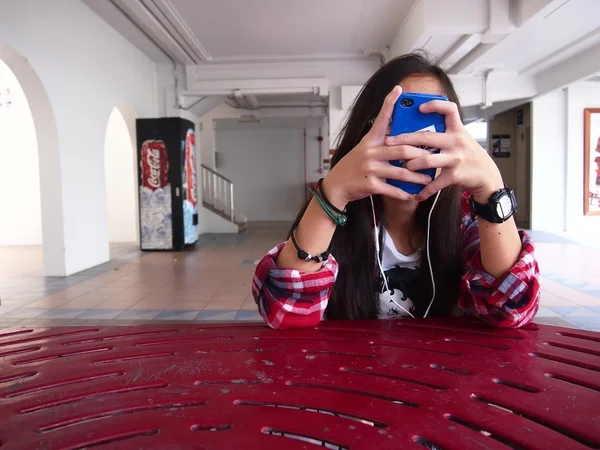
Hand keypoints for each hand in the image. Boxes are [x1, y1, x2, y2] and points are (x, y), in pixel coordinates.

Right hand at [323, 86, 433, 208]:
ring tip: (428, 178)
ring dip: (417, 177)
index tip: (399, 90)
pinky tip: (412, 194)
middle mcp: (370, 152)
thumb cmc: (354, 167)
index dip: (389, 103)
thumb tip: (405, 143)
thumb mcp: (364, 150)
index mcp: (370, 141)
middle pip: (402, 150)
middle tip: (433, 157)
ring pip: (401, 171)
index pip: (381, 118)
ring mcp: (370, 168)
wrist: (337, 185)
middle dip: (420, 155)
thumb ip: (381, 145)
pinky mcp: (370, 184)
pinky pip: (392, 188)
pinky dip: (403, 193)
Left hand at [384, 100, 503, 202]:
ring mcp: (455, 159)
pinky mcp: (455, 175)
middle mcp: (456, 142)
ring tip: (403, 166)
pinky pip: (435, 183)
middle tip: (389, 141)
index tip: (420, 107)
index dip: (435, 105)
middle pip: (427, 137)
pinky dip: (424, 190)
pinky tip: (416, 194)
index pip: (449, 110)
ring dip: (411, 164)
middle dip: (405, 139)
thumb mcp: (460, 139)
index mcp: (457, 130)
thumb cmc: (469, 155)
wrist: (487, 175)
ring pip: (427, 160)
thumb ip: (444, 133)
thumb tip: (417, 130)